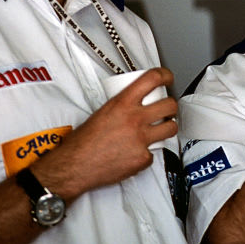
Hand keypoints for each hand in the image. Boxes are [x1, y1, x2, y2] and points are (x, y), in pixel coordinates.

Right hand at [33, 67, 177, 199]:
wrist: (73, 167)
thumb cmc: (81, 143)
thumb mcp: (101, 112)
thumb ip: (122, 106)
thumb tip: (134, 103)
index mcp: (122, 104)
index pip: (152, 79)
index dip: (165, 76)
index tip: (167, 78)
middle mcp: (135, 119)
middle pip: (170, 105)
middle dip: (170, 106)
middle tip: (166, 109)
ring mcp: (141, 139)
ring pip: (171, 128)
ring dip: (167, 127)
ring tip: (160, 129)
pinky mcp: (143, 158)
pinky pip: (153, 153)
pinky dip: (146, 153)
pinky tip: (135, 153)